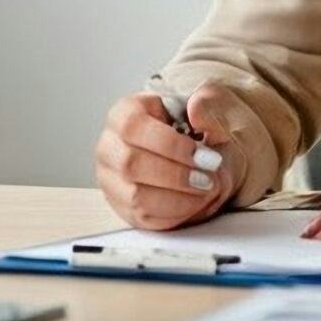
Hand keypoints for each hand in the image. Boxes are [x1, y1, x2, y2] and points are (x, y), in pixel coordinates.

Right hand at [94, 85, 240, 230]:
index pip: (133, 127)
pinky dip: (175, 213)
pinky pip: (144, 217)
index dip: (170, 144)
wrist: (201, 156)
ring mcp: (112, 179)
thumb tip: (196, 110)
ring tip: (205, 190)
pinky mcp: (122, 207)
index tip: (204, 156)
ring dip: (178, 197)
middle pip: (131, 164)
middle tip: (208, 178)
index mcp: (124, 113)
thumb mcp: (211, 105)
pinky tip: (195, 201)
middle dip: (176, 175)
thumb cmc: (200, 127)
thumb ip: (208, 103)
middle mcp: (109, 146)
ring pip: (136, 196)